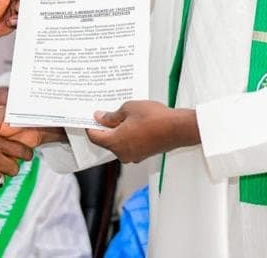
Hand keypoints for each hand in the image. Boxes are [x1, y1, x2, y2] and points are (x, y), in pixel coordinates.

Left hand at [85, 100, 199, 162]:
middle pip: (106, 141)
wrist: (178, 128)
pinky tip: (133, 122)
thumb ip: (111, 116)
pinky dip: (128, 135)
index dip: (89, 126)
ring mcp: (134, 156)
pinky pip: (129, 145)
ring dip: (118, 131)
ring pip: (119, 143)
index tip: (88, 117)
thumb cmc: (154, 118)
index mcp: (115, 143)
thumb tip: (100, 118)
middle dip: (105, 127)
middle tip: (105, 112)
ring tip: (122, 114)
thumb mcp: (128, 109)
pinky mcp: (144, 154)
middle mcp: (122, 153)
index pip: (94, 137)